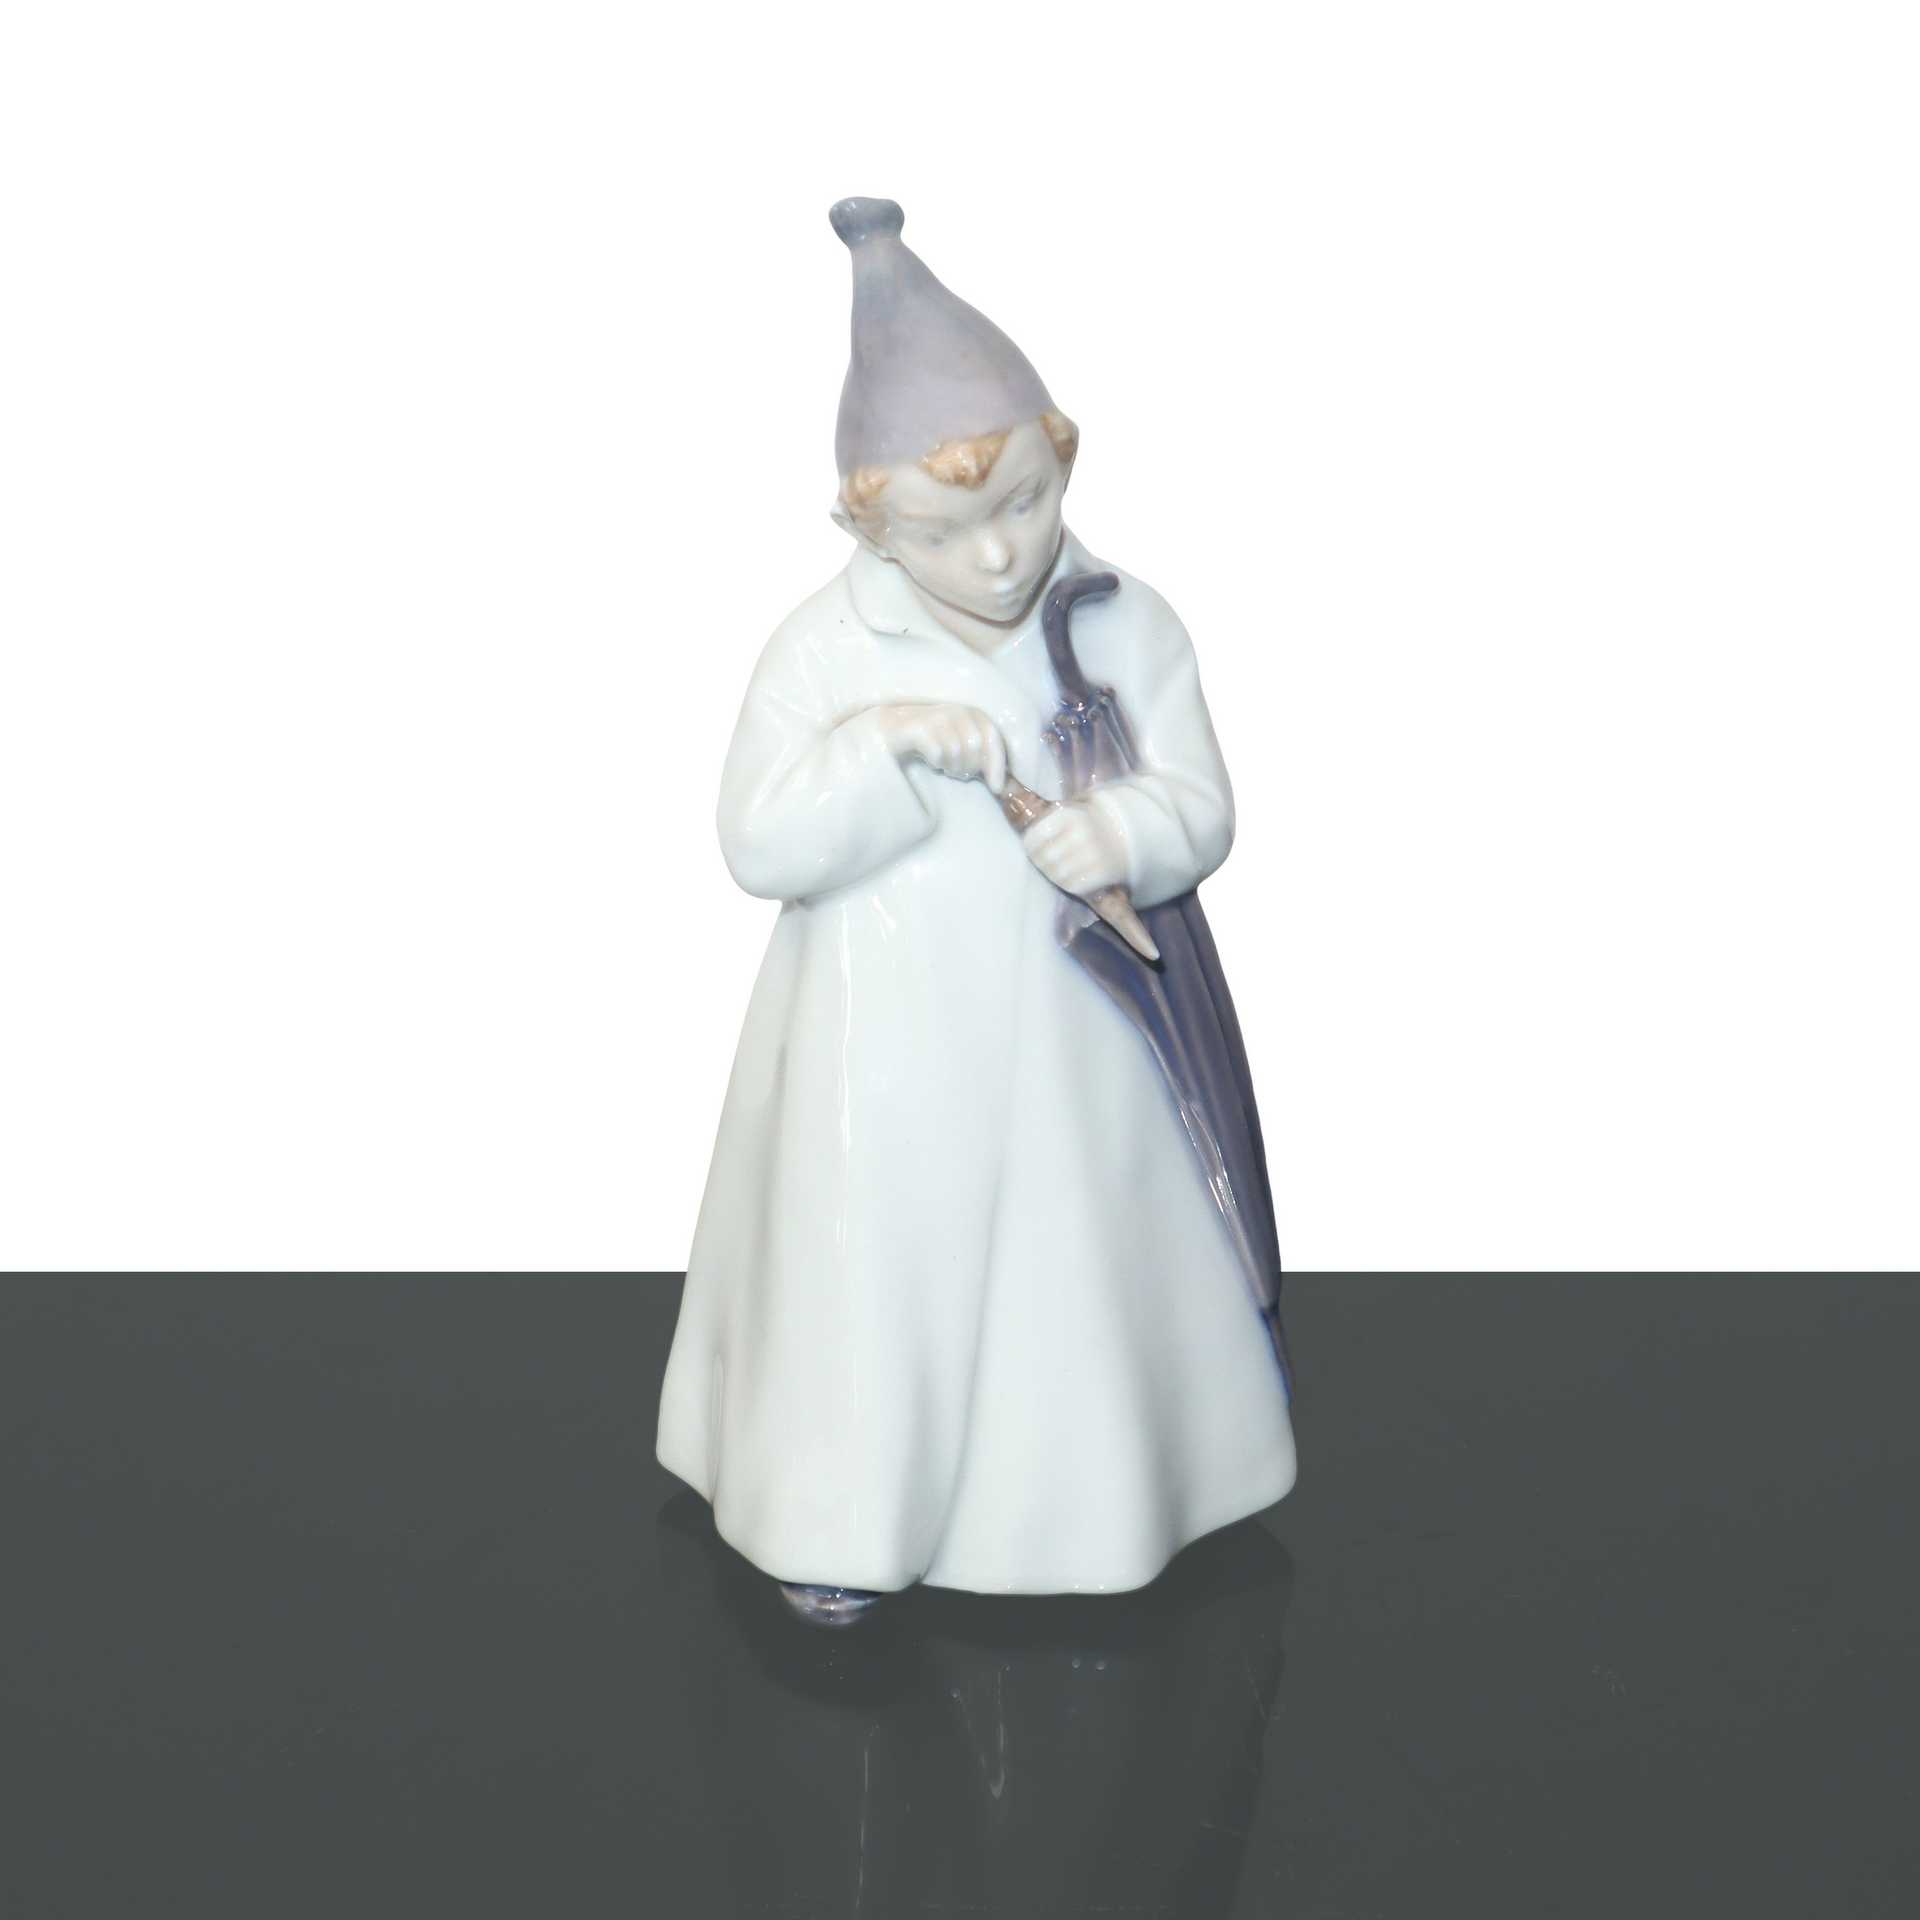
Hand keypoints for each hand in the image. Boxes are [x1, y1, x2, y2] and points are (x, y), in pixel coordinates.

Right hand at [873, 703, 1007, 793]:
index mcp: (972, 712)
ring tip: (944, 766)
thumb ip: (983, 761)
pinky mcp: (918, 727)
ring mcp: (936, 716)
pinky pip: (938, 754)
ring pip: (956, 752)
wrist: (892, 732)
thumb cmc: (933, 742)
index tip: (996, 788)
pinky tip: (930, 760)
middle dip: (969, 767)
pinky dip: (936, 762)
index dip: (997, 764)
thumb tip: (1006, 787)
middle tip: (957, 772)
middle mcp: (956, 710)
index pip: (992, 737)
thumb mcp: (961, 748)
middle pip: (975, 747)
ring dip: (951, 767)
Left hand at [1022, 798, 1127, 897]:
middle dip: (1041, 861)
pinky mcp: (1101, 873)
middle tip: (1048, 858)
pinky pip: (1072, 885)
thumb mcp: (1064, 811)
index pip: (1034, 838)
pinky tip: (1073, 874)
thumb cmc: (1082, 824)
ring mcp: (1093, 855)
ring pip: (1056, 874)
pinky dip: (1068, 883)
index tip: (1034, 846)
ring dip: (1054, 873)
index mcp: (1070, 816)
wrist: (1122, 836)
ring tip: (1061, 865)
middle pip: (1043, 858)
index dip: (1030, 845)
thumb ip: (1035, 807)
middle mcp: (1082, 834)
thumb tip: (998, 787)